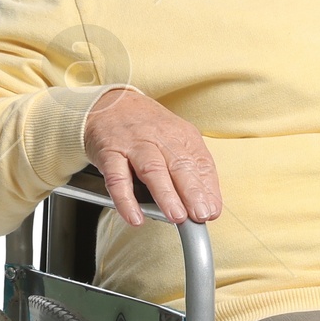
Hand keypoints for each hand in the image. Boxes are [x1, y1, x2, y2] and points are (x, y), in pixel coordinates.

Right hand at [83, 87, 221, 227]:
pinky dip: (126, 200)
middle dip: (191, 192)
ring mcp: (134, 145)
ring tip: (176, 216)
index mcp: (181, 135)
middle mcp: (159, 138)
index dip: (207, 189)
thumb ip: (194, 171)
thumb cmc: (146, 128)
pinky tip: (135, 217)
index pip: (200, 163)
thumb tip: (210, 206)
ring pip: (152, 170)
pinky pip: (117, 179)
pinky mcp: (109, 154)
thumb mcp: (176, 140)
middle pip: (179, 165)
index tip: (211, 211)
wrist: (108, 103)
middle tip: (199, 215)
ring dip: (166, 195)